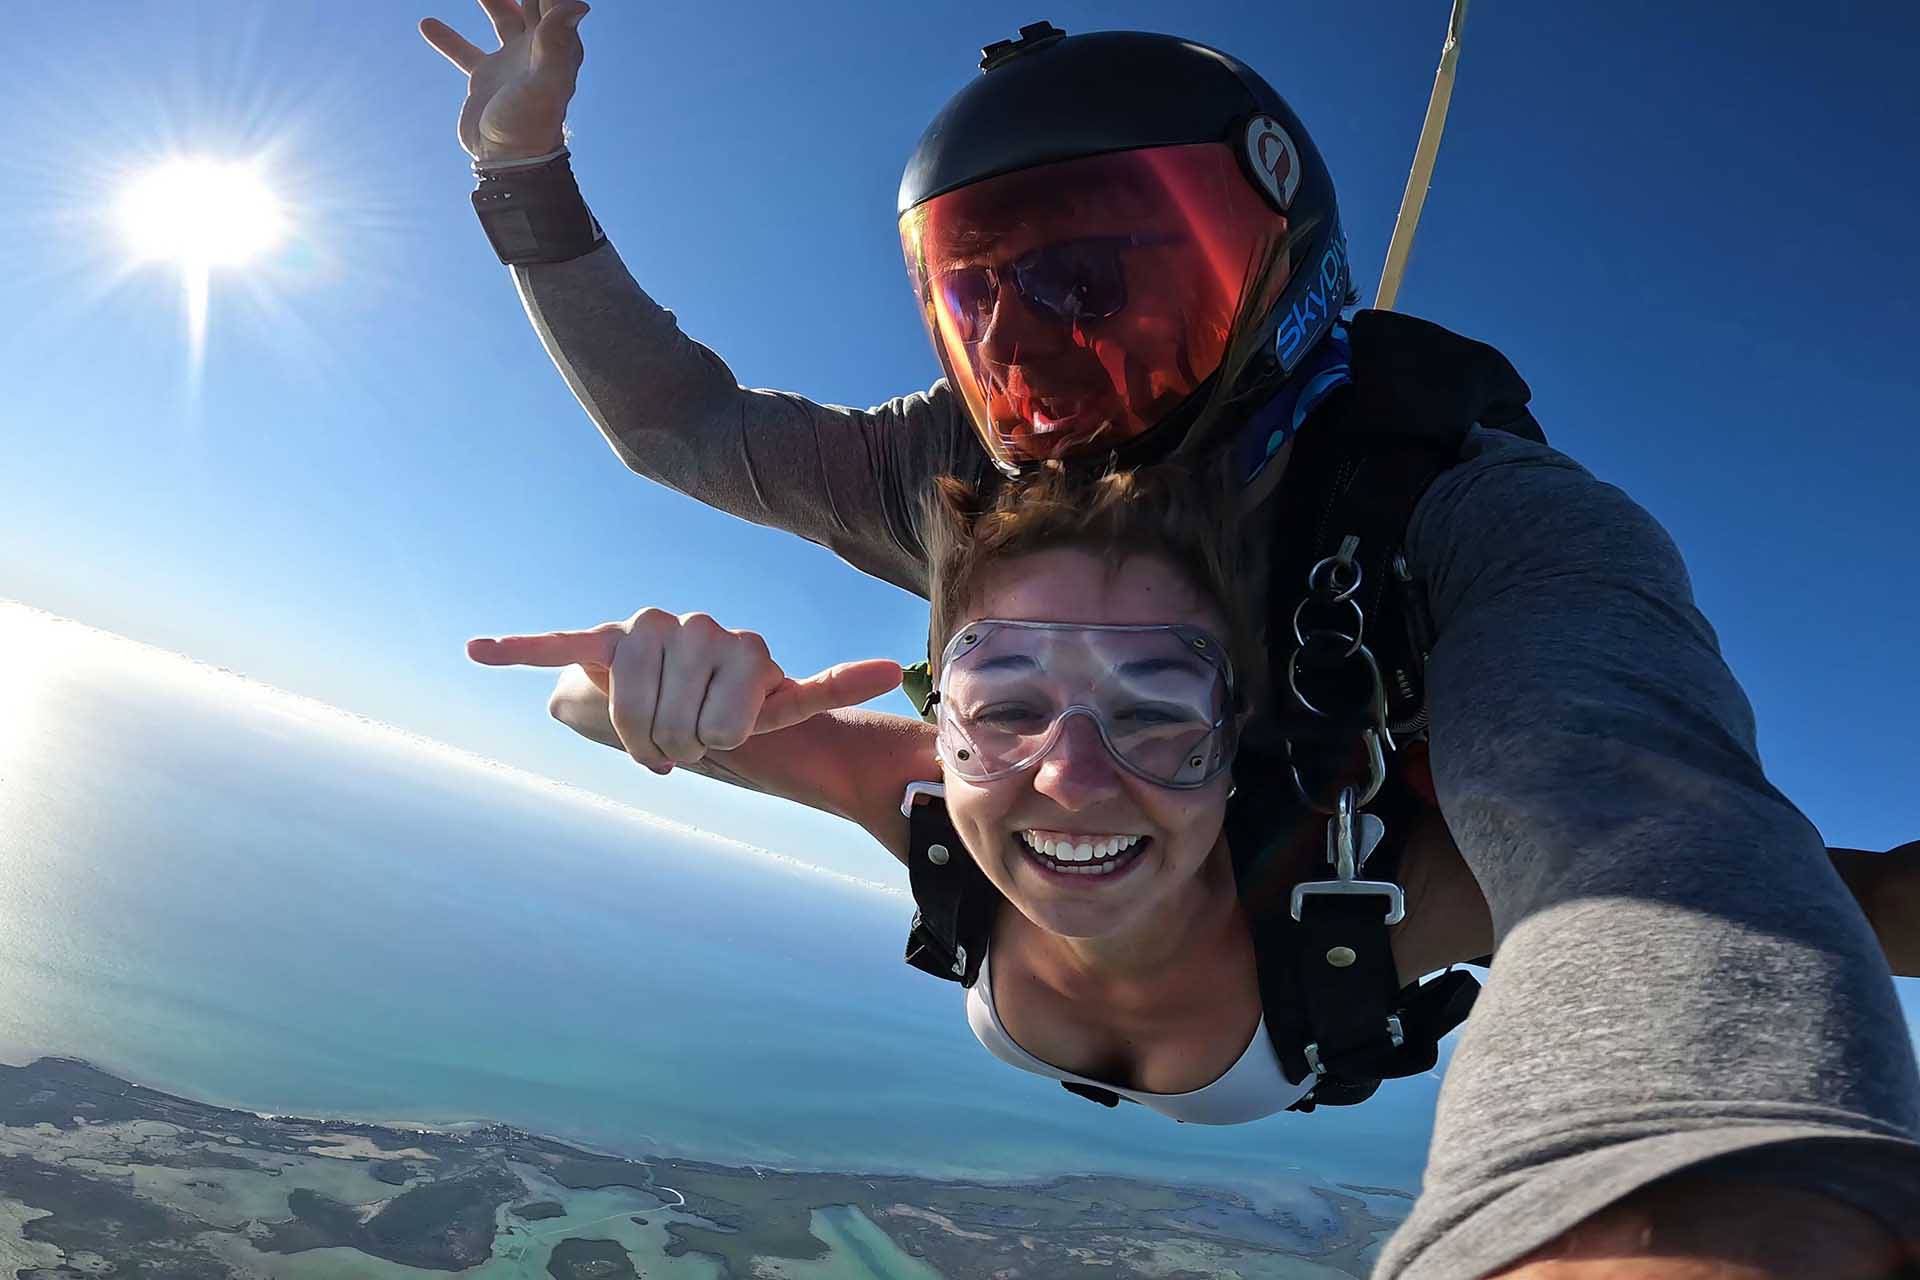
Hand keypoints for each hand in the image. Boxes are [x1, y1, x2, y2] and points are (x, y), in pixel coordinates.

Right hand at [420, 0, 588, 161]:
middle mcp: (537, 49)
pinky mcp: (486, 79)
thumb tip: (578, 4)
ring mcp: (511, 62)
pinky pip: (465, 52)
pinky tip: (428, 23)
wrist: (508, 164)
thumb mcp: (545, 82)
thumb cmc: (530, 125)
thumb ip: (557, 43)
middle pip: (530, 1)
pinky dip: (448, 39)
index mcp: (557, 45)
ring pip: (501, 16)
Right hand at [469, 611, 901, 773]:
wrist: (674, 687)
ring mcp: (651, 631)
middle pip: (679, 725)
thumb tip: (894, 668)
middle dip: (674, 747)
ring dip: (634, 736)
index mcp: (748, 648)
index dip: (715, 743)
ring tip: (647, 729)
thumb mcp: (776, 708)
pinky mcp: (600, 639)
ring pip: (632, 708)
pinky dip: (522, 648)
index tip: (716, 741)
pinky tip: (477, 649)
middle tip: (678, 741)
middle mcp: (702, 628)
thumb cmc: (727, 706)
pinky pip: (560, 642)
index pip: (727, 723)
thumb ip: (823, 691)